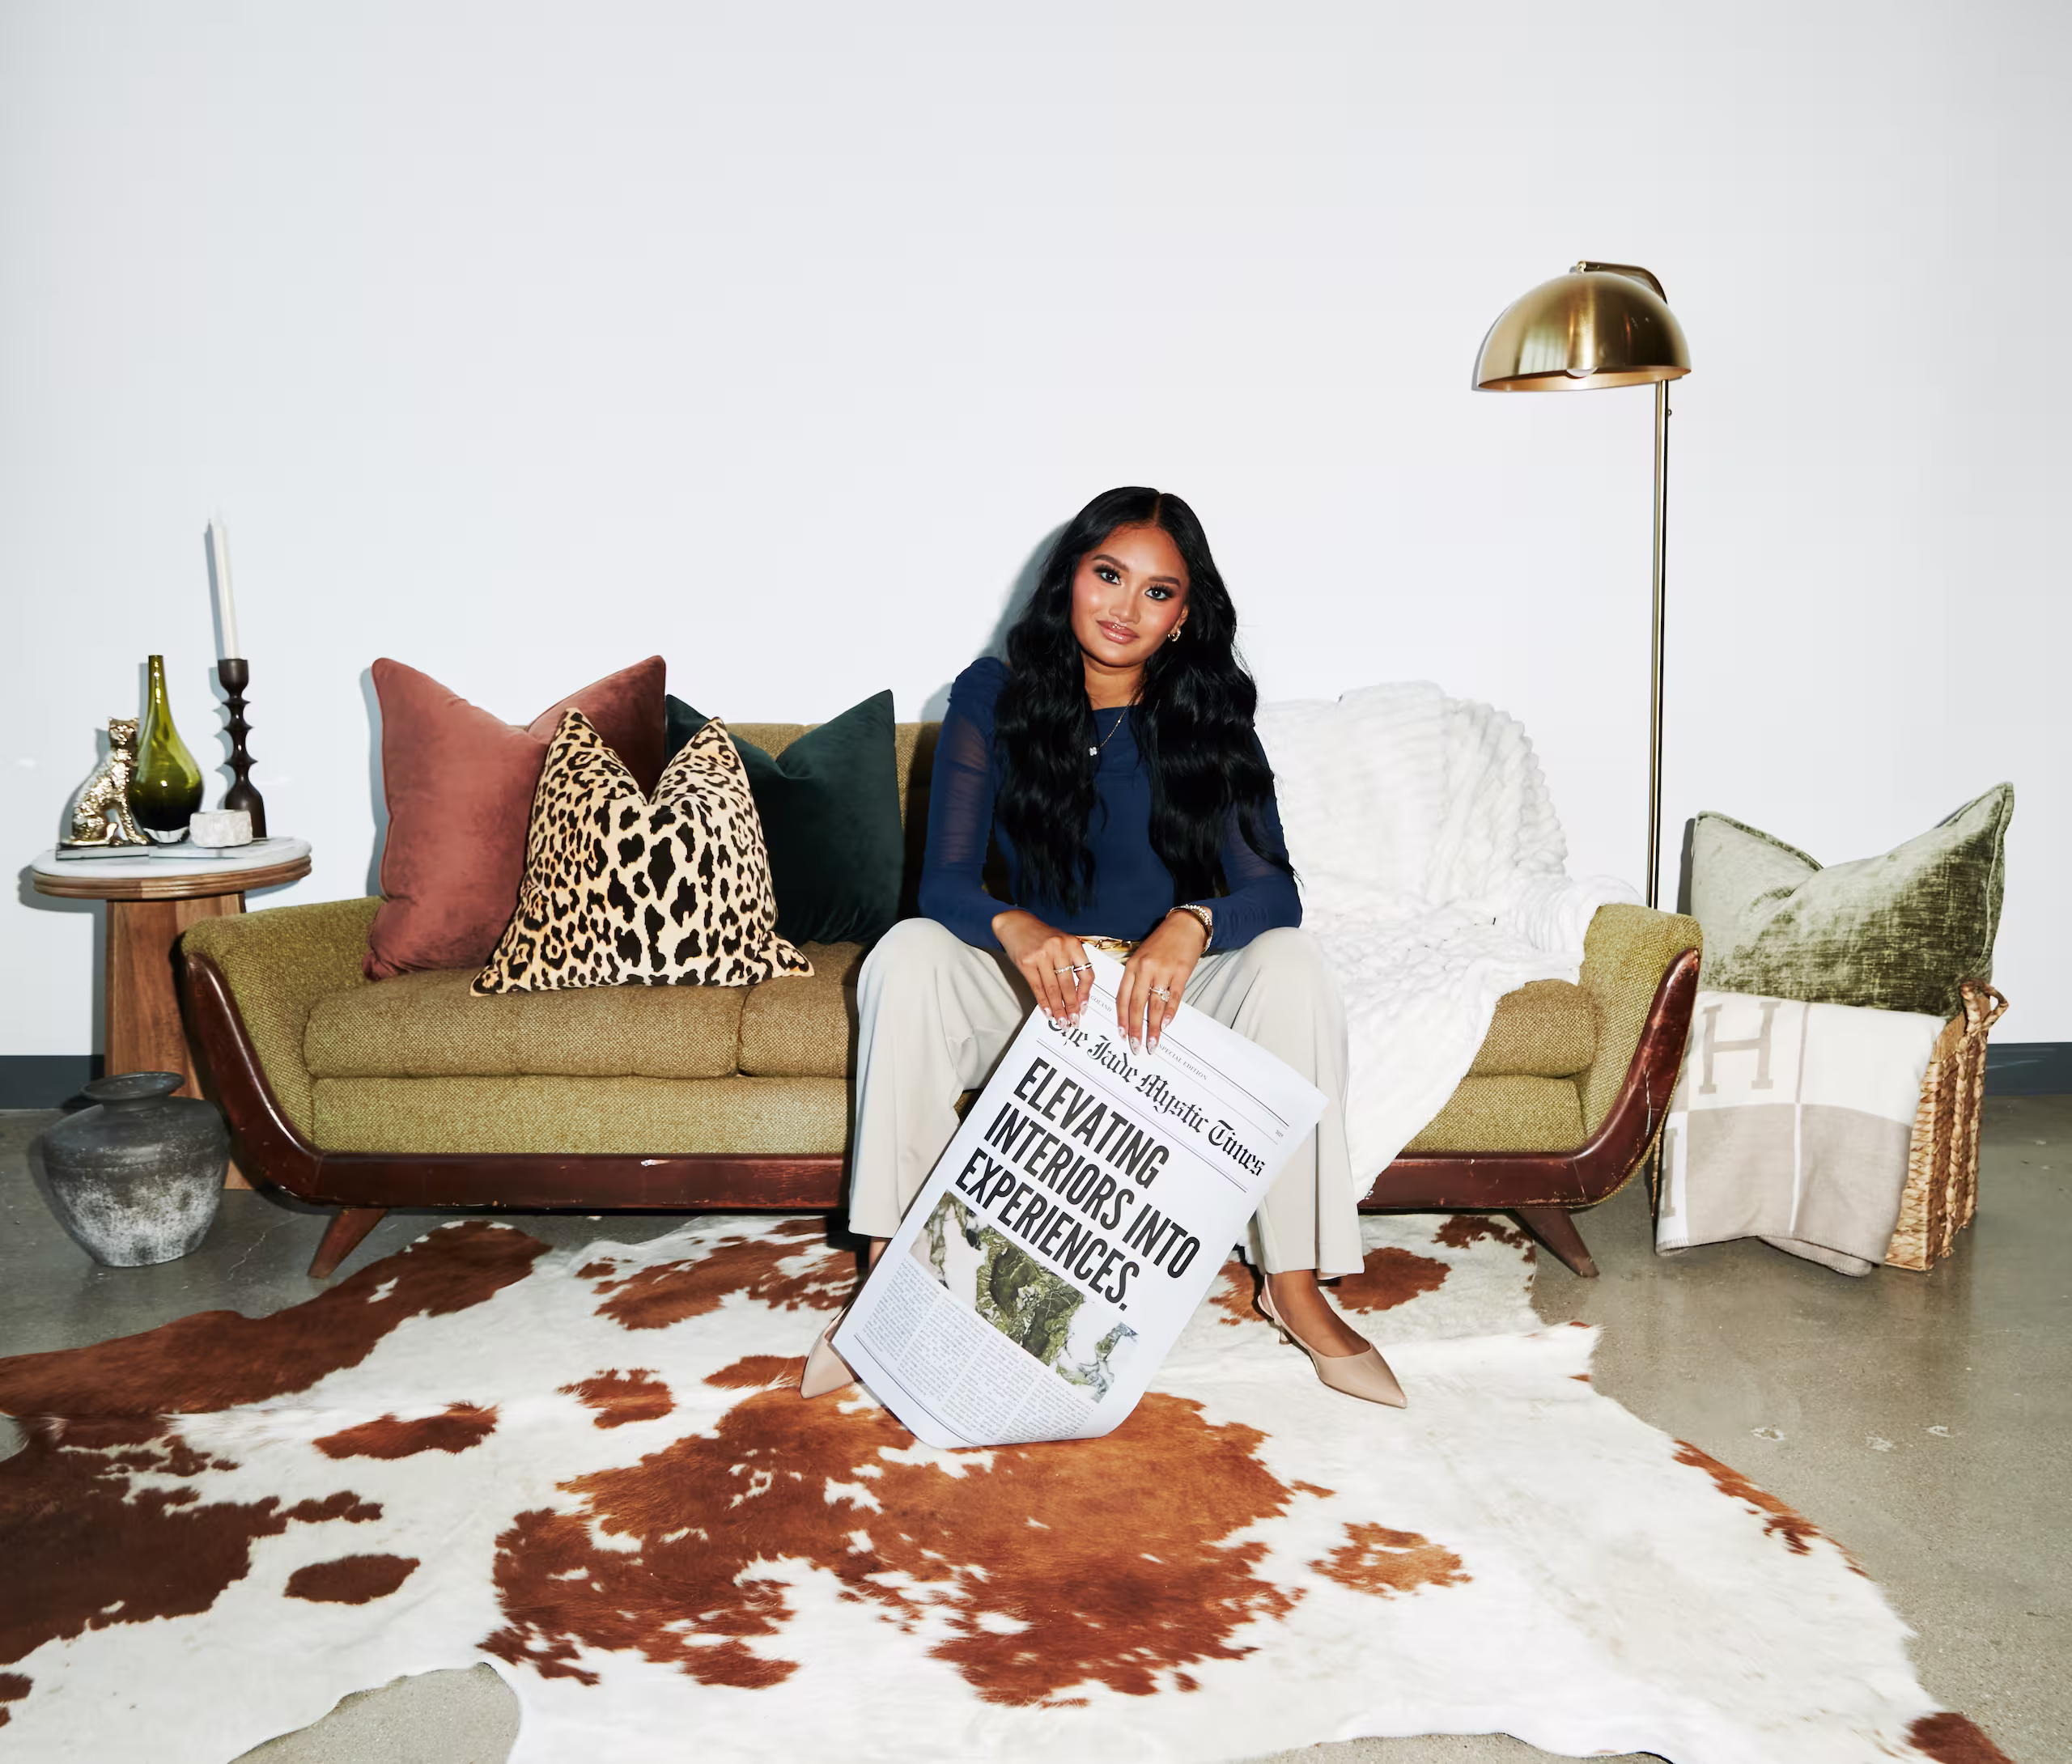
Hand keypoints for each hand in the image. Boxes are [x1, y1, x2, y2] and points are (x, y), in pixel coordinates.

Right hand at [993, 909, 1092, 1026]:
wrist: (1016, 923)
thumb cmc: (1041, 935)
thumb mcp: (1062, 942)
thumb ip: (1071, 962)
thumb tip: (1077, 994)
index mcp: (1073, 944)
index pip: (1086, 973)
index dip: (1085, 993)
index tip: (1084, 1007)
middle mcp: (1059, 948)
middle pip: (1068, 984)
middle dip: (1071, 1006)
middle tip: (1074, 1021)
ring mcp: (1042, 955)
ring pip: (1053, 989)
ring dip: (1058, 1009)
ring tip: (1062, 1022)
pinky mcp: (1026, 963)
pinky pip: (1037, 988)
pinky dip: (1043, 1002)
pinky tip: (1047, 1012)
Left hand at [1117, 910, 1207, 1052]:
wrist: (1184, 924)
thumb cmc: (1162, 942)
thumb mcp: (1142, 957)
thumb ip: (1137, 979)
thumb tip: (1135, 1008)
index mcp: (1132, 966)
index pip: (1122, 997)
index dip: (1122, 1018)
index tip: (1122, 1035)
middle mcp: (1145, 969)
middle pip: (1136, 1004)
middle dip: (1135, 1028)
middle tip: (1136, 1046)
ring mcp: (1163, 970)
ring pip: (1155, 1004)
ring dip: (1154, 1027)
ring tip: (1153, 1043)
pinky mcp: (1181, 972)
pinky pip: (1174, 996)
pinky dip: (1170, 1012)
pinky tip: (1167, 1025)